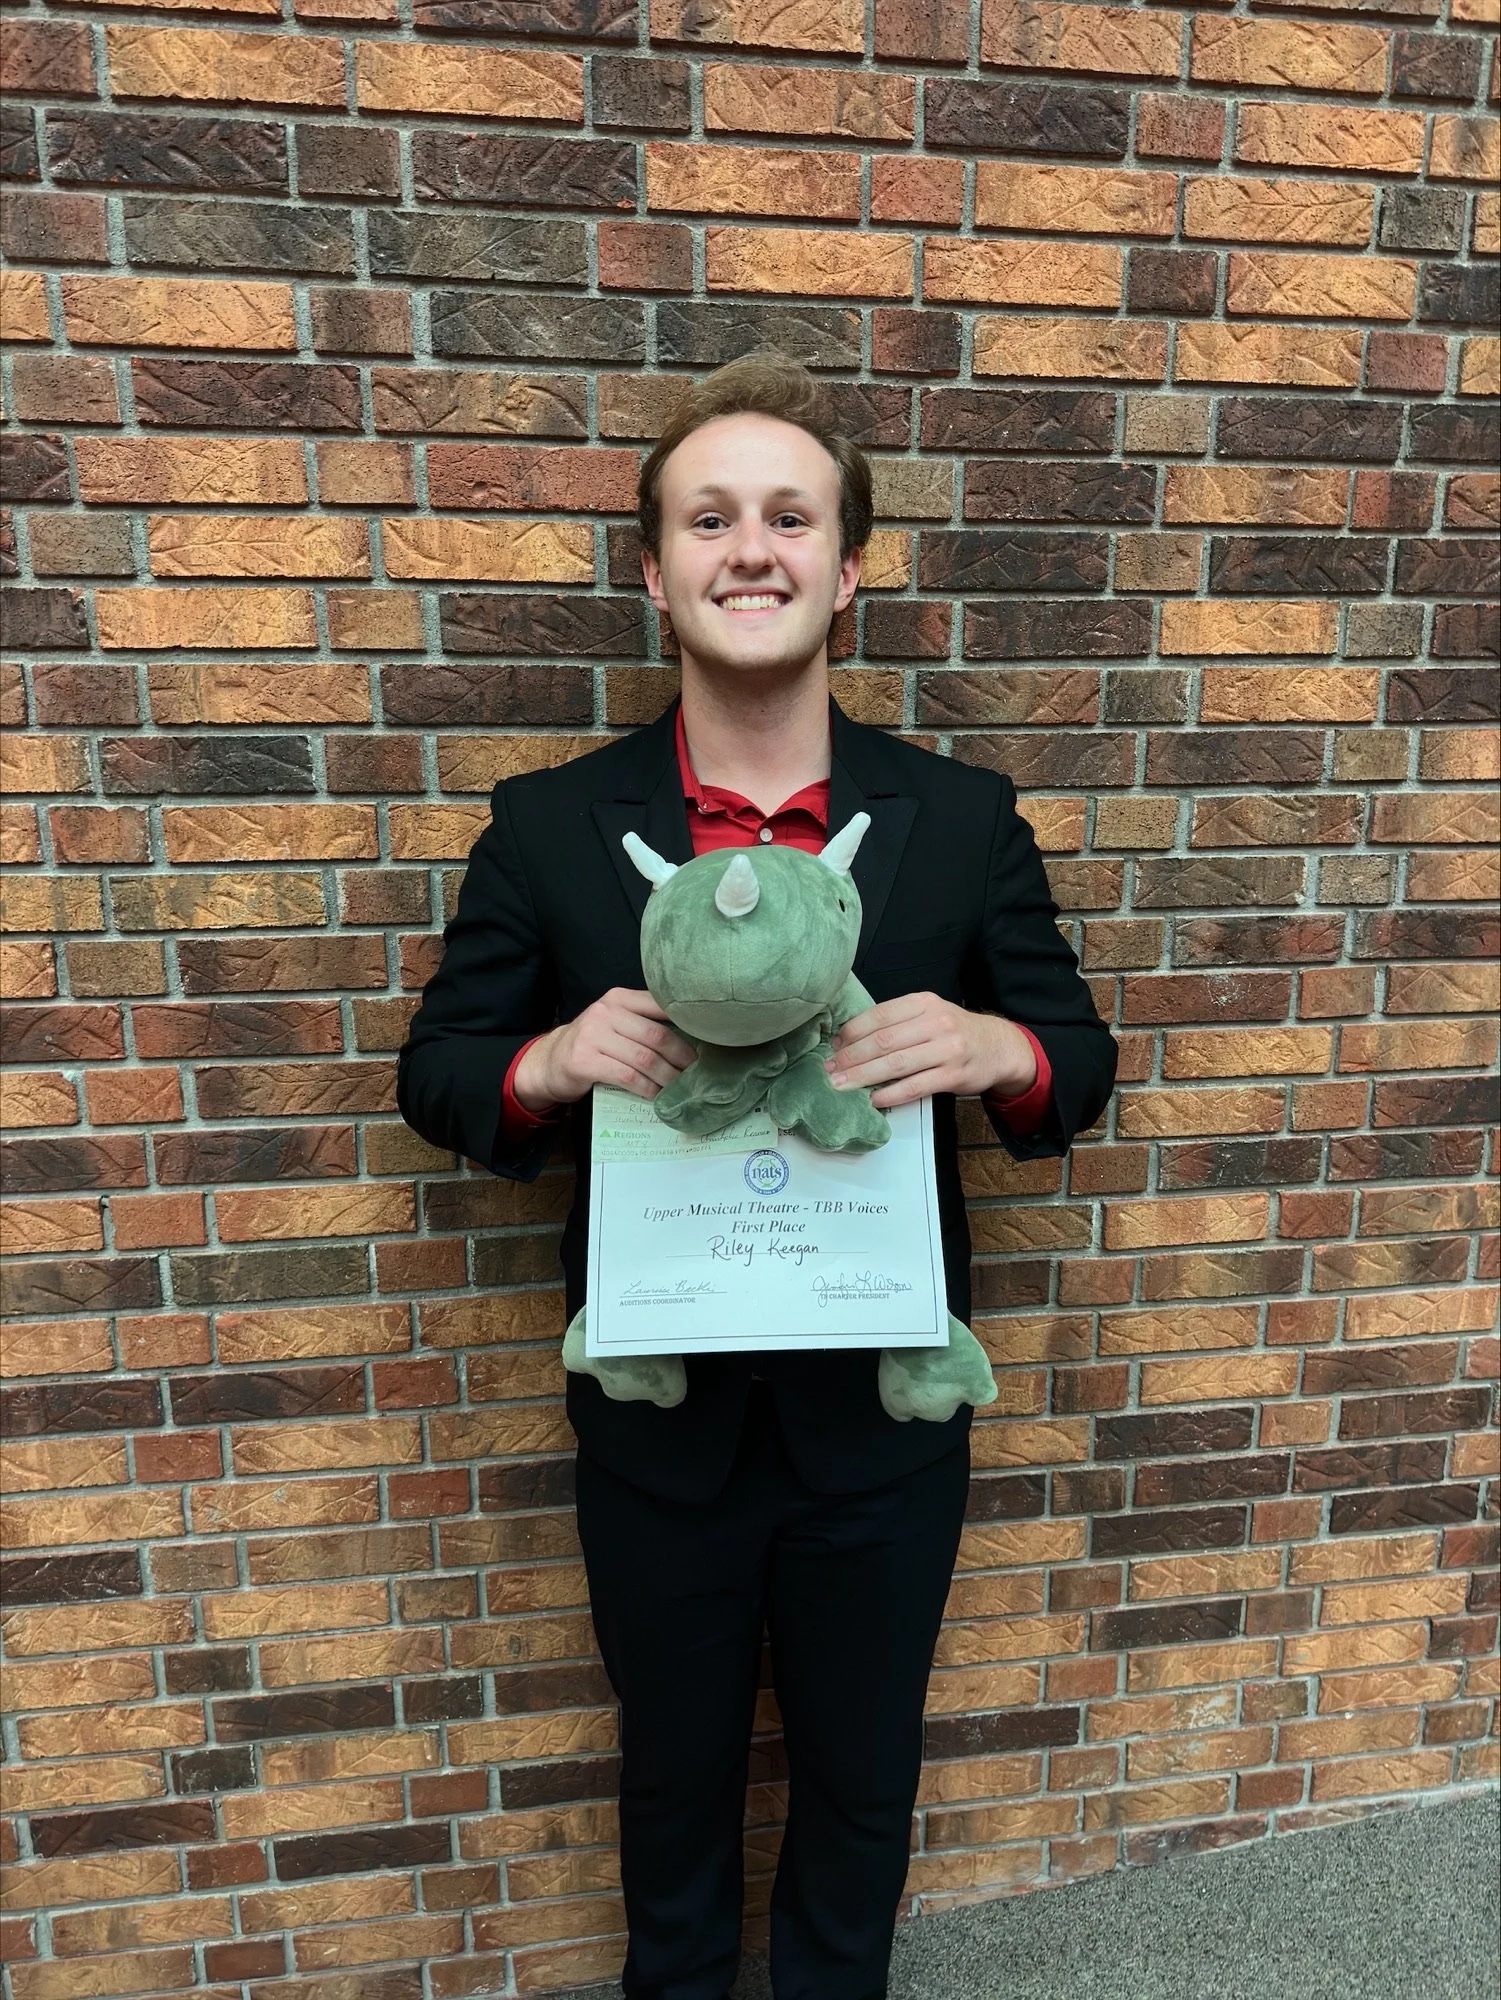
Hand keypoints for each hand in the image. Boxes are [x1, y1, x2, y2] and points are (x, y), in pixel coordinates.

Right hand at [513, 989, 696, 1111]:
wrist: (548, 1062)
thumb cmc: (592, 1044)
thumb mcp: (615, 1022)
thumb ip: (644, 1022)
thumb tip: (692, 1037)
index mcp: (618, 998)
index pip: (660, 1006)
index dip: (686, 1024)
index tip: (708, 1041)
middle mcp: (605, 1012)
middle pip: (656, 1035)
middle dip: (682, 1057)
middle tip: (699, 1073)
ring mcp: (592, 1036)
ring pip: (644, 1058)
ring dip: (668, 1077)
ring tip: (682, 1088)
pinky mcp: (584, 1061)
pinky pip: (627, 1076)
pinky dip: (647, 1088)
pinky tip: (658, 1096)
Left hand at [825, 993, 1036, 1109]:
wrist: (998, 1047)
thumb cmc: (955, 1031)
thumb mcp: (930, 1013)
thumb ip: (897, 1021)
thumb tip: (851, 1038)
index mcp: (924, 1003)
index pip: (879, 1015)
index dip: (852, 1032)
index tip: (834, 1045)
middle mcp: (935, 1023)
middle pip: (883, 1041)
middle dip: (851, 1057)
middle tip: (830, 1069)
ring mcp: (946, 1049)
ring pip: (895, 1064)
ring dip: (863, 1076)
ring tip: (842, 1084)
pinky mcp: (953, 1075)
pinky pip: (915, 1086)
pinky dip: (890, 1094)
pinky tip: (874, 1099)